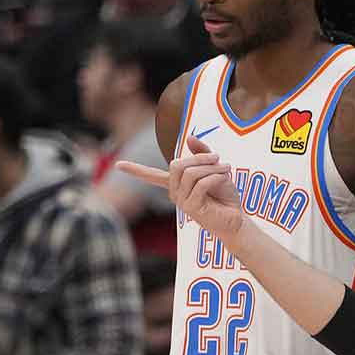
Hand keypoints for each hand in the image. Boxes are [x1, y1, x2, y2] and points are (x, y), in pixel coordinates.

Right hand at [116, 136, 243, 243]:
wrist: (236, 217)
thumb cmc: (224, 195)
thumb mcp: (214, 169)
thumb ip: (201, 153)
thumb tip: (188, 137)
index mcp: (176, 184)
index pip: (151, 176)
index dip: (135, 170)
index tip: (118, 165)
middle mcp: (174, 193)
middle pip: (177, 164)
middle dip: (199, 157)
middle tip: (218, 158)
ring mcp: (181, 202)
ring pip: (190, 173)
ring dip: (211, 167)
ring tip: (226, 169)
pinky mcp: (191, 208)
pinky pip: (200, 184)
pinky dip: (215, 177)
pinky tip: (224, 178)